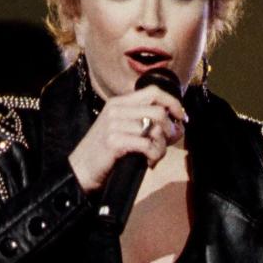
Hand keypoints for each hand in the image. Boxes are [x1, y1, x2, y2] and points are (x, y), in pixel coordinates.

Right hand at [68, 85, 187, 191]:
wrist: (80, 170)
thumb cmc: (105, 154)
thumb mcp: (122, 130)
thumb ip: (144, 123)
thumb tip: (177, 125)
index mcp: (119, 103)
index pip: (153, 92)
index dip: (173, 103)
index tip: (182, 118)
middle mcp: (116, 109)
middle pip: (158, 110)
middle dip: (171, 129)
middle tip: (169, 143)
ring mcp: (114, 124)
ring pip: (154, 129)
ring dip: (162, 146)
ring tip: (155, 156)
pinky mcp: (114, 141)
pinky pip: (147, 145)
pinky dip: (154, 155)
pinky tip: (149, 162)